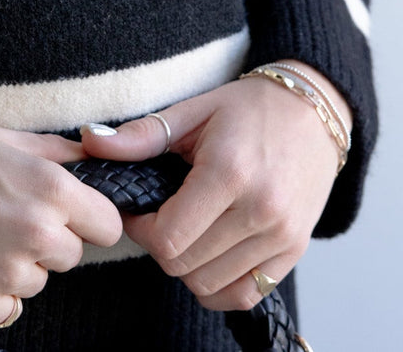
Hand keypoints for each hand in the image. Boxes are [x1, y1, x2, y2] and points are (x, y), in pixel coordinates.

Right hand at [0, 121, 122, 324]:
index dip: (87, 220)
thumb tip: (89, 161)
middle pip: (71, 256)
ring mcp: (6, 273)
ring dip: (14, 267)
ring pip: (36, 283)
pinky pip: (6, 308)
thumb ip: (52, 153)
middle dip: (46, 242)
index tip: (65, 216)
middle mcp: (36, 233)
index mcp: (48, 188)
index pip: (108, 225)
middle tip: (1, 219)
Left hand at [79, 69, 344, 311]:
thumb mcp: (192, 111)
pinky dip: (218, 284)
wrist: (312, 112)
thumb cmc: (248, 109)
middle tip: (159, 217)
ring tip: (186, 230)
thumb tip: (90, 142)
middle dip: (160, 246)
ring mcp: (281, 236)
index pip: (168, 237)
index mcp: (229, 173)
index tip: (138, 210)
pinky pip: (244, 294)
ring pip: (211, 285)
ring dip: (187, 266)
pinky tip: (209, 253)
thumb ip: (140, 136)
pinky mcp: (294, 252)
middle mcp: (260, 210)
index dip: (140, 229)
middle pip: (185, 265)